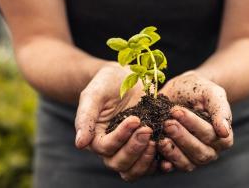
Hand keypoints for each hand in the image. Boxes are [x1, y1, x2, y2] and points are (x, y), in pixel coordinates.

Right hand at [75, 62, 157, 180]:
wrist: (125, 77)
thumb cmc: (105, 83)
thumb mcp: (93, 95)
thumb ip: (85, 117)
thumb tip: (80, 144)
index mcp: (96, 138)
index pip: (106, 148)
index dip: (120, 137)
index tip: (135, 119)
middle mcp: (112, 149)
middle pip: (120, 164)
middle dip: (134, 149)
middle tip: (147, 129)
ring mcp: (130, 150)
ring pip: (134, 170)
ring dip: (146, 159)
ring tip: (157, 140)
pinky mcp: (146, 148)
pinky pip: (152, 165)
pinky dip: (159, 163)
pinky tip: (168, 152)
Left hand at [158, 71, 232, 171]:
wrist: (180, 90)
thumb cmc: (198, 90)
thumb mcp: (211, 92)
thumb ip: (220, 110)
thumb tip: (224, 131)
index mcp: (223, 136)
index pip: (211, 136)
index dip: (194, 125)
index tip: (177, 111)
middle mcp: (210, 150)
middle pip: (200, 152)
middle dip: (181, 137)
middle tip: (167, 122)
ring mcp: (193, 157)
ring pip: (187, 163)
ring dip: (173, 151)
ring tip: (160, 137)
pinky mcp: (176, 159)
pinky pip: (172, 166)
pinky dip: (164, 161)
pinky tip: (156, 151)